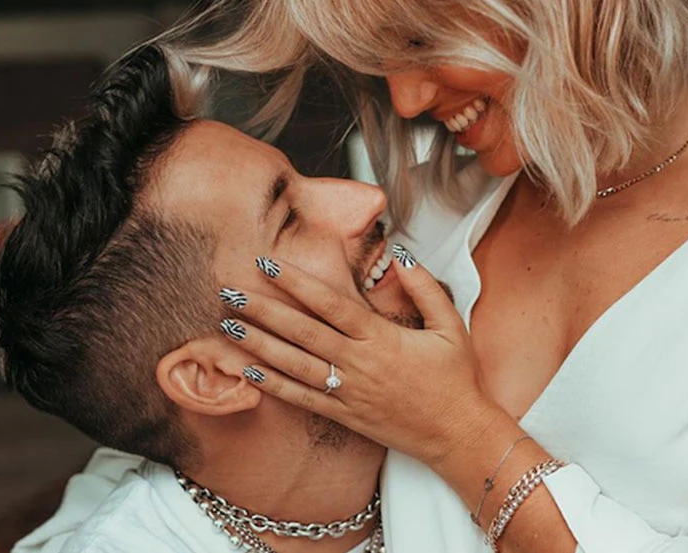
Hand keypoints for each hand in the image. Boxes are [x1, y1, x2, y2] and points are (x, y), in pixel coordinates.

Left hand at [222, 246, 502, 466]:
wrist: (459, 434)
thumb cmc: (456, 378)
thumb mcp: (451, 326)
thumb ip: (425, 288)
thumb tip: (402, 254)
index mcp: (382, 338)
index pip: (331, 304)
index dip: (298, 283)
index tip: (269, 264)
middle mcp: (360, 364)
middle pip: (303, 332)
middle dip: (264, 310)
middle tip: (230, 291)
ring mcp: (349, 392)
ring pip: (295, 365)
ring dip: (259, 345)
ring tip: (228, 326)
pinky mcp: (345, 415)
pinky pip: (303, 399)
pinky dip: (274, 386)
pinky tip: (248, 372)